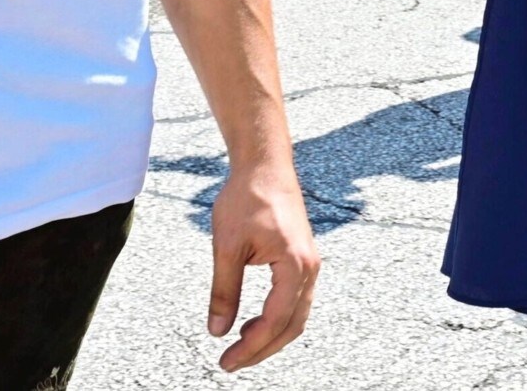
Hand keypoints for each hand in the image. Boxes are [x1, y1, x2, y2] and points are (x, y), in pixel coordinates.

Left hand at [206, 161, 321, 370]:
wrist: (265, 165)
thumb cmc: (247, 198)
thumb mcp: (227, 247)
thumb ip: (224, 292)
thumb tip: (216, 331)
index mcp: (294, 266)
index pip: (274, 321)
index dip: (250, 347)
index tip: (225, 361)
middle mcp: (309, 268)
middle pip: (292, 325)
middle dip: (263, 349)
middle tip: (231, 362)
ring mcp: (309, 263)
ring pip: (297, 315)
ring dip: (272, 335)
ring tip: (241, 345)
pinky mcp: (303, 259)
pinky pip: (296, 300)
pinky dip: (278, 318)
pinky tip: (255, 321)